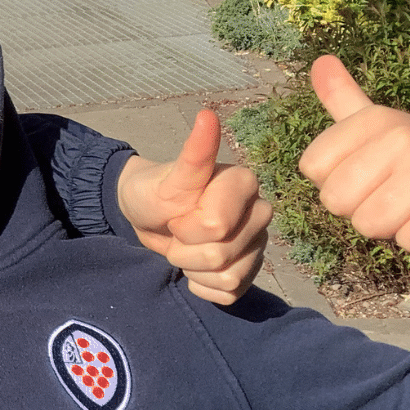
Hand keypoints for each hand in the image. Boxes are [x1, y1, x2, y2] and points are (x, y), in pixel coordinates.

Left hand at [118, 109, 271, 303]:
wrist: (149, 215)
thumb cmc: (157, 192)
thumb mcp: (170, 178)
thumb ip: (194, 155)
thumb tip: (206, 115)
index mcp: (245, 184)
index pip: (216, 227)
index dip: (186, 228)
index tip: (177, 213)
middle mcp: (260, 212)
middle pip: (222, 255)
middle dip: (186, 250)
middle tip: (176, 232)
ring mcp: (258, 243)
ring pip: (229, 277)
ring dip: (194, 269)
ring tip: (184, 247)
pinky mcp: (250, 269)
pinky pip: (231, 294)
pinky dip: (203, 286)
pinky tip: (195, 268)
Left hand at [299, 55, 409, 253]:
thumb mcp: (377, 124)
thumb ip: (342, 98)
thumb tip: (320, 61)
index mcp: (374, 118)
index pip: (312, 167)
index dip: (334, 179)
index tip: (367, 171)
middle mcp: (403, 138)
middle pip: (335, 201)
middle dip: (357, 207)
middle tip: (391, 193)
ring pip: (369, 225)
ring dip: (387, 227)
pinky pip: (409, 241)